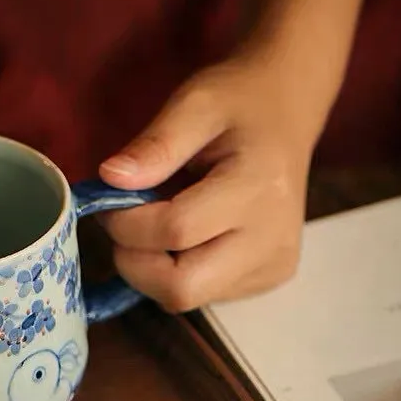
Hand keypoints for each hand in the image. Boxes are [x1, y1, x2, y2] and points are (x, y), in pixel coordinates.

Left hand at [97, 59, 316, 312]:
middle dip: (135, 261)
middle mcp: (273, 239)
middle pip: (180, 287)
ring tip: (161, 223)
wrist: (290, 109)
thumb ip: (154, 145)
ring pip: (185, 298)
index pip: (174, 231)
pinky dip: (177, 272)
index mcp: (260, 188)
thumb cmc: (240, 102)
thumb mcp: (195, 103)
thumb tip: (110, 179)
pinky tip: (188, 237)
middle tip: (128, 225)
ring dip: (152, 269)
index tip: (110, 201)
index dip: (126, 223)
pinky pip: (201, 295)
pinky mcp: (268, 279)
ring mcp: (273, 265)